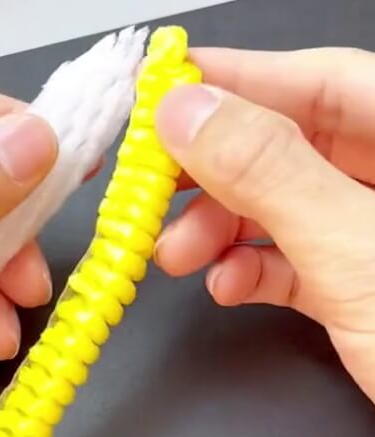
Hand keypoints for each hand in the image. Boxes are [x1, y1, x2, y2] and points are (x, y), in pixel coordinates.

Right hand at [154, 47, 374, 403]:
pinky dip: (248, 272)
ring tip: (178, 253)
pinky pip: (288, 260)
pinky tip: (226, 286)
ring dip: (218, 230)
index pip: (319, 80)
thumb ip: (271, 175)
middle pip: (286, 146)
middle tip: (154, 185)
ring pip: (277, 207)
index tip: (165, 89)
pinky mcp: (353, 282)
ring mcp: (368, 232)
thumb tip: (191, 115)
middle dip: (212, 173)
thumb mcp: (356, 248)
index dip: (236, 80)